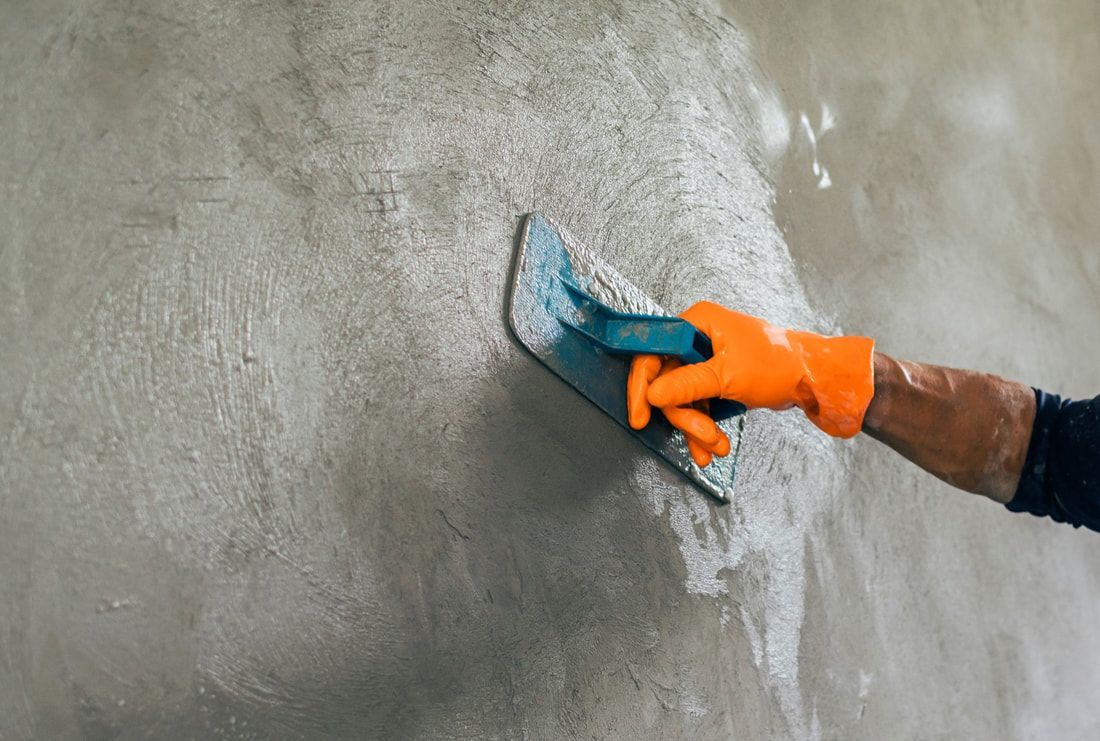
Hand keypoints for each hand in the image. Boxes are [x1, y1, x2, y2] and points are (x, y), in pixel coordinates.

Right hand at [628, 302, 874, 453]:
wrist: (812, 379)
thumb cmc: (778, 363)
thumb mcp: (729, 376)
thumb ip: (688, 385)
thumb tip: (653, 395)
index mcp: (696, 324)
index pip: (652, 352)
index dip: (642, 385)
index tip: (640, 416)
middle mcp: (697, 339)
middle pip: (667, 383)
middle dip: (685, 416)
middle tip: (703, 436)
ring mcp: (705, 361)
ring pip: (681, 400)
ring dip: (696, 428)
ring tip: (715, 446)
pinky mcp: (714, 380)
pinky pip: (697, 406)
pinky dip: (703, 428)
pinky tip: (711, 447)